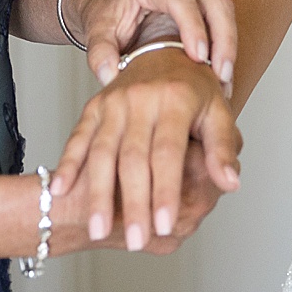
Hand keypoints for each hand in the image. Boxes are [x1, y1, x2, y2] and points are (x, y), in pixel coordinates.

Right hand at [51, 48, 242, 250]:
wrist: (162, 51)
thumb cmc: (194, 91)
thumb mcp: (218, 114)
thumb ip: (222, 149)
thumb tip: (230, 183)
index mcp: (175, 99)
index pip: (169, 153)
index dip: (166, 191)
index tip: (164, 226)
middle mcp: (140, 98)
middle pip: (133, 158)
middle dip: (133, 203)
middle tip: (135, 240)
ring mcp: (113, 102)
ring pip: (101, 153)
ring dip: (98, 194)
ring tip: (97, 231)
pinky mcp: (94, 107)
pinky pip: (77, 138)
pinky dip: (67, 165)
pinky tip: (60, 191)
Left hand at [69, 0, 238, 89]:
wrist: (109, 7)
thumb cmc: (107, 16)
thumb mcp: (96, 33)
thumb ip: (98, 53)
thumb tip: (110, 75)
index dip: (194, 26)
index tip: (199, 57)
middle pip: (213, 0)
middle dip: (223, 37)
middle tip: (221, 73)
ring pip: (224, 9)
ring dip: (229, 44)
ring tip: (224, 80)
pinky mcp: (202, 5)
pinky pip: (223, 21)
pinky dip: (225, 48)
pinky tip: (221, 76)